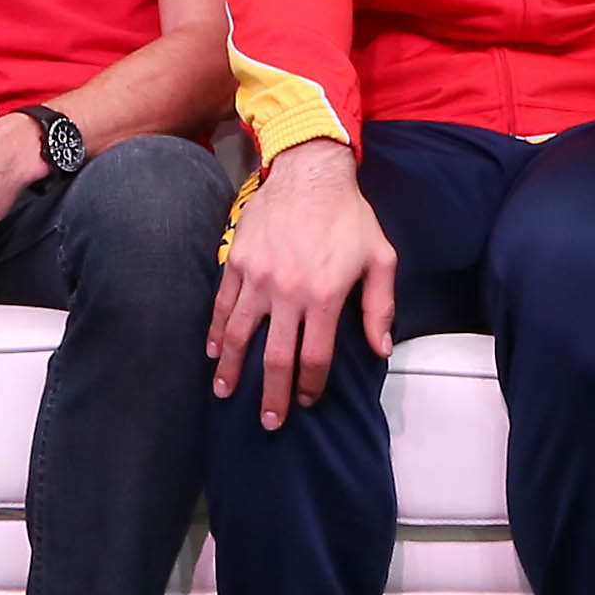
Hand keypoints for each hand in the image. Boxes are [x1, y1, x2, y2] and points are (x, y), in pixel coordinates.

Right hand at [208, 144, 399, 430]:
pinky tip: (213, 352)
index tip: (306, 402)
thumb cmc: (350, 217)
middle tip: (268, 422)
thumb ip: (380, 306)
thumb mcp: (380, 257)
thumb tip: (380, 349)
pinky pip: (222, 305)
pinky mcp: (237, 262)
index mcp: (325, 294)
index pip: (314, 356)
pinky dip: (216, 332)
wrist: (310, 172)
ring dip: (233, 370)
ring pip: (240, 335)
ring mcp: (258, 277)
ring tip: (226, 394)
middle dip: (271, 395)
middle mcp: (289, 291)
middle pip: (276, 357)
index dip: (309, 386)